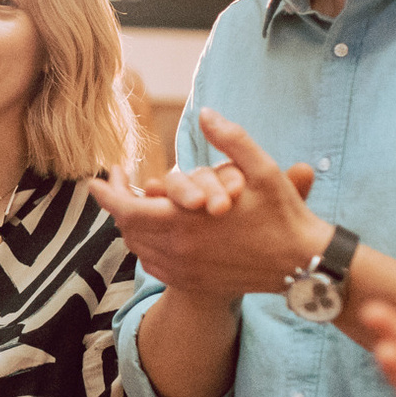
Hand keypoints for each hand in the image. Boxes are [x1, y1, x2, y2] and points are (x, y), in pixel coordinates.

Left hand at [84, 109, 326, 301]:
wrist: (302, 266)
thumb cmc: (284, 215)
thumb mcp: (263, 170)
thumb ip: (231, 139)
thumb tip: (205, 112)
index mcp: (185, 222)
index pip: (126, 209)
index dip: (105, 195)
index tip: (93, 181)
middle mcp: (178, 250)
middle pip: (127, 228)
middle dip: (118, 205)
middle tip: (118, 186)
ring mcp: (184, 271)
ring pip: (138, 248)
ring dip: (132, 226)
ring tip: (136, 205)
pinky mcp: (193, 284)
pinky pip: (154, 265)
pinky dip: (147, 247)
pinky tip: (157, 232)